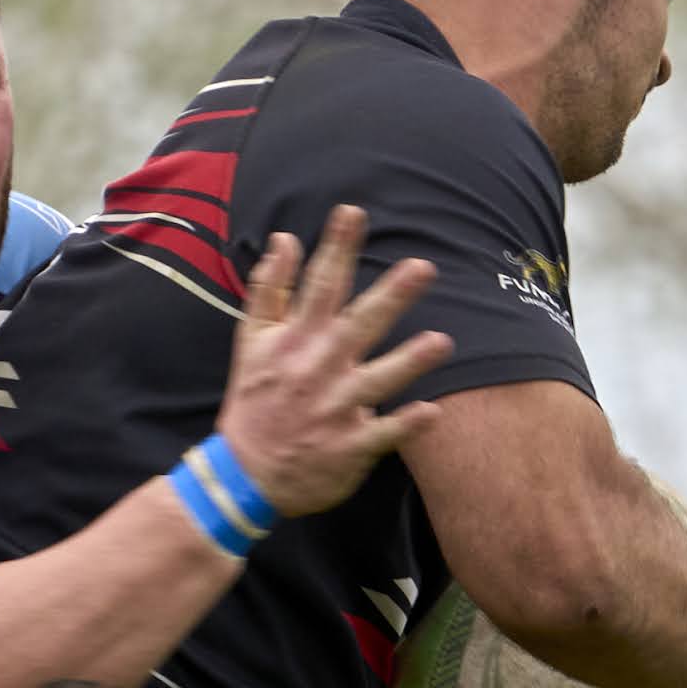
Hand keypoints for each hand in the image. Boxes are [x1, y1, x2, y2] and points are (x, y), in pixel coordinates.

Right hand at [211, 204, 445, 519]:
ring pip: (378, 379)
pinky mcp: (348, 446)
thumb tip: (286, 238)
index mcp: (295, 340)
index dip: (336, 248)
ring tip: (442, 341)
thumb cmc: (254, 400)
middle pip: (358, 325)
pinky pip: (382, 434)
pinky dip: (405, 425)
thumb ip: (269, 288)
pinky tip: (432, 412)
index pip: (318, 285)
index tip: (353, 213)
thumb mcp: (251, 341)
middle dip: (390, 295)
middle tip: (423, 267)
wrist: (244, 474)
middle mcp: (317, 369)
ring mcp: (334, 409)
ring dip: (409, 360)